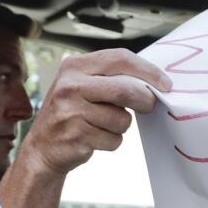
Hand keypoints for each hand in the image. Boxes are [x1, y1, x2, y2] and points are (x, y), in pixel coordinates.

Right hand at [20, 49, 171, 176]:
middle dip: (145, 100)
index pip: (120, 59)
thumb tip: (152, 81)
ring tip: (103, 125)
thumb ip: (111, 78)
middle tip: (150, 106)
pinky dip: (112, 142)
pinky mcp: (77, 136)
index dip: (148, 71)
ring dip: (122, 126)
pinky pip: (114, 140)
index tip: (165, 83)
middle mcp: (70, 86)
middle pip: (125, 90)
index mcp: (74, 66)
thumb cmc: (70, 114)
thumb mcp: (82, 85)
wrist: (42, 148)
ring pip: (122, 119)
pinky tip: (94, 139)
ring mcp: (72, 112)